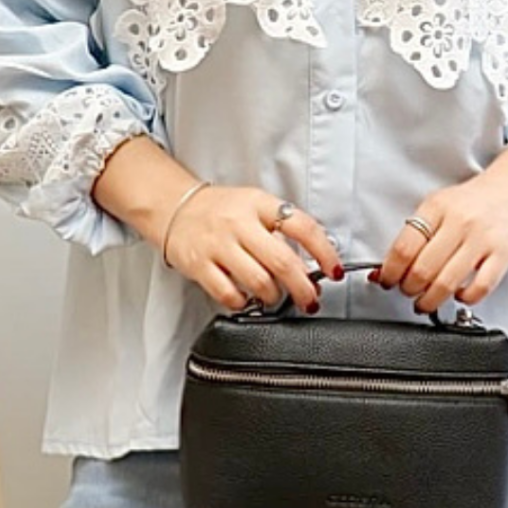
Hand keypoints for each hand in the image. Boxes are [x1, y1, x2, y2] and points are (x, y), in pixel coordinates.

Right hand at [159, 182, 345, 312]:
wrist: (174, 206)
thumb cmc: (220, 210)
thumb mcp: (254, 205)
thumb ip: (281, 228)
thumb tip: (313, 261)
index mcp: (259, 204)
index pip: (302, 227)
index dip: (324, 252)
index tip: (333, 270)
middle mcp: (239, 223)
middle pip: (282, 261)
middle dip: (303, 287)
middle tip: (310, 299)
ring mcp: (218, 244)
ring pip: (258, 280)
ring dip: (273, 296)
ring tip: (274, 297)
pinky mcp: (198, 264)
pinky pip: (228, 293)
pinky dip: (242, 303)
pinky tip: (246, 299)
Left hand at [370, 154, 507, 313]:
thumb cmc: (478, 201)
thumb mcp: (442, 204)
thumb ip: (418, 233)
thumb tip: (388, 267)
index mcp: (437, 207)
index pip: (403, 247)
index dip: (390, 272)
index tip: (387, 281)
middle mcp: (460, 221)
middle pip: (421, 270)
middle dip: (408, 289)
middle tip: (408, 292)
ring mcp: (483, 238)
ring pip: (446, 283)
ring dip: (430, 301)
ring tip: (426, 302)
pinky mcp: (504, 254)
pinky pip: (479, 288)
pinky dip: (464, 298)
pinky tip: (459, 294)